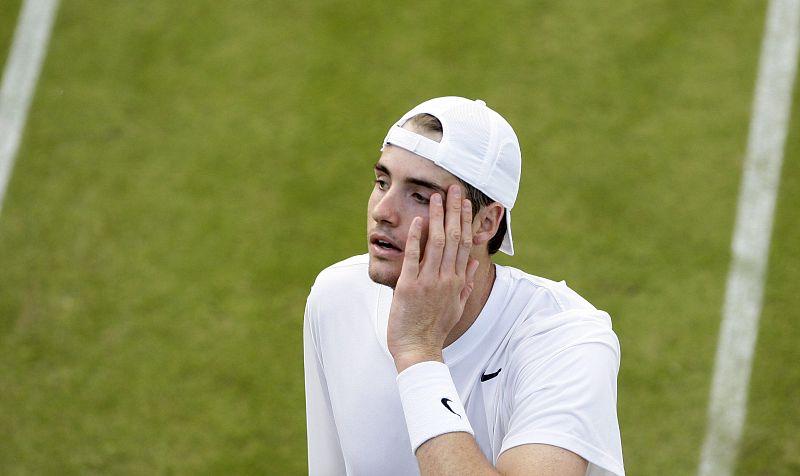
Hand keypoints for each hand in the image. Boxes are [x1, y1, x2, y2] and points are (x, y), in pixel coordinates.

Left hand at [387, 184, 479, 372]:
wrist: (419, 350)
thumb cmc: (435, 330)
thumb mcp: (457, 308)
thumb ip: (466, 285)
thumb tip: (475, 266)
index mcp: (457, 281)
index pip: (465, 244)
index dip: (465, 221)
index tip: (466, 203)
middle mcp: (446, 278)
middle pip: (453, 237)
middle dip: (454, 211)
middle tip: (454, 188)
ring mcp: (428, 281)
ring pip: (436, 243)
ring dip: (437, 217)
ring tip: (437, 197)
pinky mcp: (409, 286)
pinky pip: (414, 258)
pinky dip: (416, 238)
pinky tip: (418, 220)